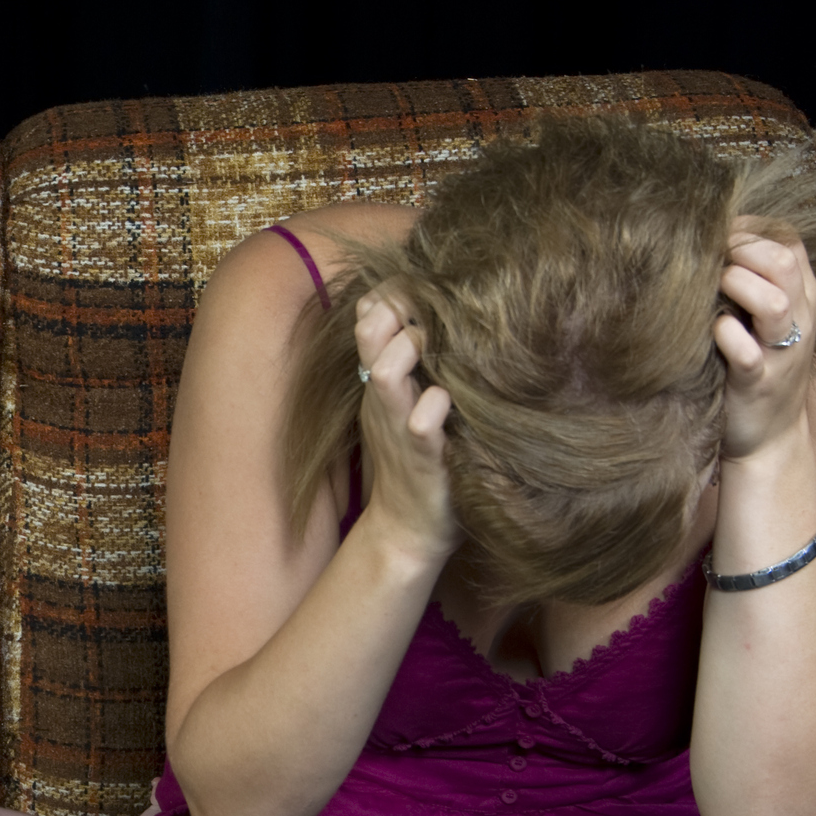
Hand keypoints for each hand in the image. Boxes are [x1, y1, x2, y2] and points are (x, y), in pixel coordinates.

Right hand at [352, 285, 459, 566]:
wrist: (407, 531)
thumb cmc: (417, 462)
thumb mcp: (407, 405)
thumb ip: (413, 366)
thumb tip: (435, 321)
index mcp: (382, 382)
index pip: (371, 317)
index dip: (391, 292)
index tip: (420, 284)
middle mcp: (384, 399)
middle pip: (371, 334)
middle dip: (397, 310)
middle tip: (431, 308)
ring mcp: (399, 427)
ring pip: (387, 374)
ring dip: (408, 352)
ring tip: (430, 347)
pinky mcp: (422, 457)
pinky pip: (420, 424)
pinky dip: (432, 408)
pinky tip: (444, 401)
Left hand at [714, 219, 815, 459]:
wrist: (771, 439)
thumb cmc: (757, 369)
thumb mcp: (765, 321)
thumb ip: (753, 284)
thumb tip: (709, 244)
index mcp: (801, 299)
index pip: (789, 241)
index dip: (752, 230)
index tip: (717, 235)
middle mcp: (798, 321)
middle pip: (784, 262)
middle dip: (742, 250)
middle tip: (710, 260)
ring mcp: (780, 354)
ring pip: (774, 302)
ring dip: (738, 286)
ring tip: (713, 289)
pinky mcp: (757, 384)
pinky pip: (747, 352)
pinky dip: (727, 335)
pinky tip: (712, 331)